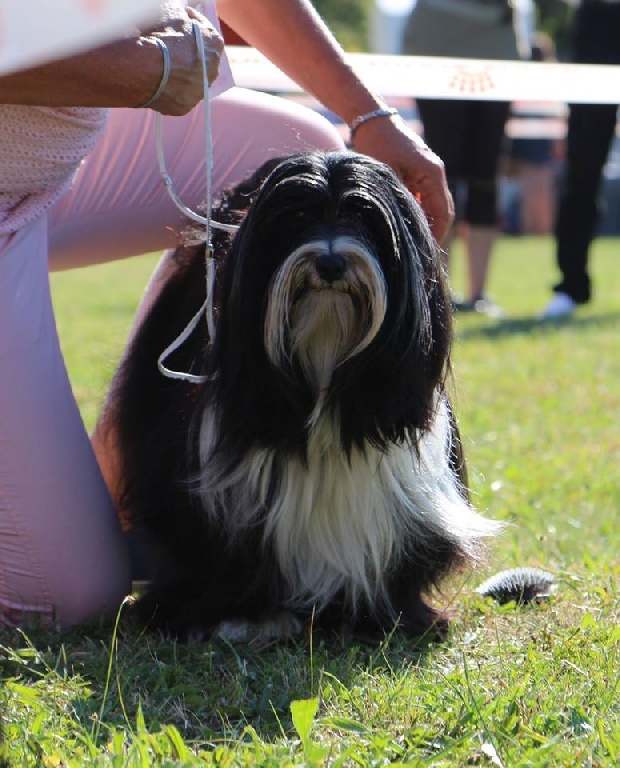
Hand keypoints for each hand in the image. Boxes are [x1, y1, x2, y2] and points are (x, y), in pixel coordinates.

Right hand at [140, 5, 223, 115]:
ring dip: (180, 72)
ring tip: (161, 64)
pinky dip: (170, 89)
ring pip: (190, 80)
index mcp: (214, 44)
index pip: (206, 30)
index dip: (192, 22)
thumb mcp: (169, 10)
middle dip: (188, 51)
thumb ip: (178, 12)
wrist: (141, 67)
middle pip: (201, 59)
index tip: (181, 19)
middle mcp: (213, 71)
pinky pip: (178, 96)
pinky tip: (157, 81)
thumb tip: (176, 11)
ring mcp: (199, 92)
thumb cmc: (158, 35)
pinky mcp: (184, 108)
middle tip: (172, 44)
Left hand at [351, 116, 453, 243]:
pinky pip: (422, 198)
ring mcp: (427, 172)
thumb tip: (407, 228)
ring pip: (432, 205)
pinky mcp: (417, 173)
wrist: (371, 120)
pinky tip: (403, 223)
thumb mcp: (387, 177)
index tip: (424, 251)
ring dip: (423, 222)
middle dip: (432, 231)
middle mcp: (435, 173)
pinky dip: (416, 212)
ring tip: (410, 240)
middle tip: (418, 251)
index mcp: (433, 173)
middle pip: (441, 211)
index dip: (436, 234)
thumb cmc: (377, 145)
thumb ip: (400, 201)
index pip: (443, 212)